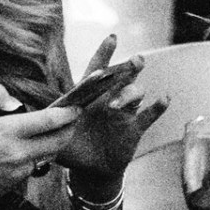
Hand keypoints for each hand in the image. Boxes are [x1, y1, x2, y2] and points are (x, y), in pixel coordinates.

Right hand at [0, 83, 79, 206]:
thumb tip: (15, 100)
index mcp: (6, 132)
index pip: (50, 121)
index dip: (69, 113)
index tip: (77, 107)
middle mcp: (16, 154)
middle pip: (58, 142)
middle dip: (69, 130)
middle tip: (72, 120)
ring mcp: (15, 173)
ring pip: (46, 156)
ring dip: (51, 144)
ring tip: (47, 132)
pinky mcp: (10, 186)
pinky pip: (30, 169)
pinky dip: (32, 158)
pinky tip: (20, 150)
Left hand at [54, 36, 168, 179]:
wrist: (89, 171)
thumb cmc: (71, 149)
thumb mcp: (57, 137)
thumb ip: (53, 127)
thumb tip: (45, 119)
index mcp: (90, 96)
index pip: (97, 70)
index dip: (105, 53)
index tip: (112, 38)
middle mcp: (109, 98)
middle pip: (123, 76)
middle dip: (129, 66)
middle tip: (135, 61)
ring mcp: (123, 113)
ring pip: (135, 93)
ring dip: (129, 95)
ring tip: (116, 105)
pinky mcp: (134, 129)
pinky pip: (148, 115)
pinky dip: (158, 107)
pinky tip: (164, 98)